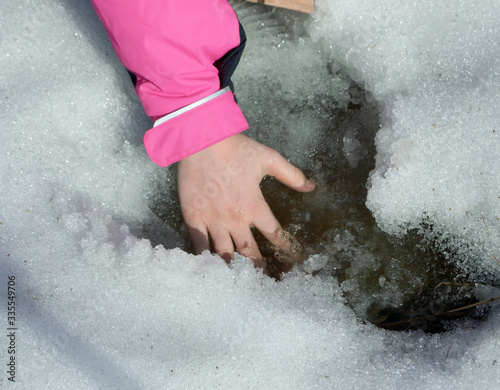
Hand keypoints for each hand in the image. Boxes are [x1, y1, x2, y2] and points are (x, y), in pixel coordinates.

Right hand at [177, 133, 314, 265]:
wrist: (202, 140)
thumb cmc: (236, 149)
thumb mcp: (269, 159)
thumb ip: (291, 175)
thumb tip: (311, 187)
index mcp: (255, 206)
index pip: (275, 234)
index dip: (287, 248)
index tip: (293, 258)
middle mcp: (235, 219)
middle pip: (250, 252)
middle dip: (258, 267)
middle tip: (263, 278)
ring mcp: (213, 220)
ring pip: (224, 253)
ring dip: (234, 268)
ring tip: (238, 280)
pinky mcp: (193, 217)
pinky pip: (199, 244)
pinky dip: (205, 258)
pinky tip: (209, 268)